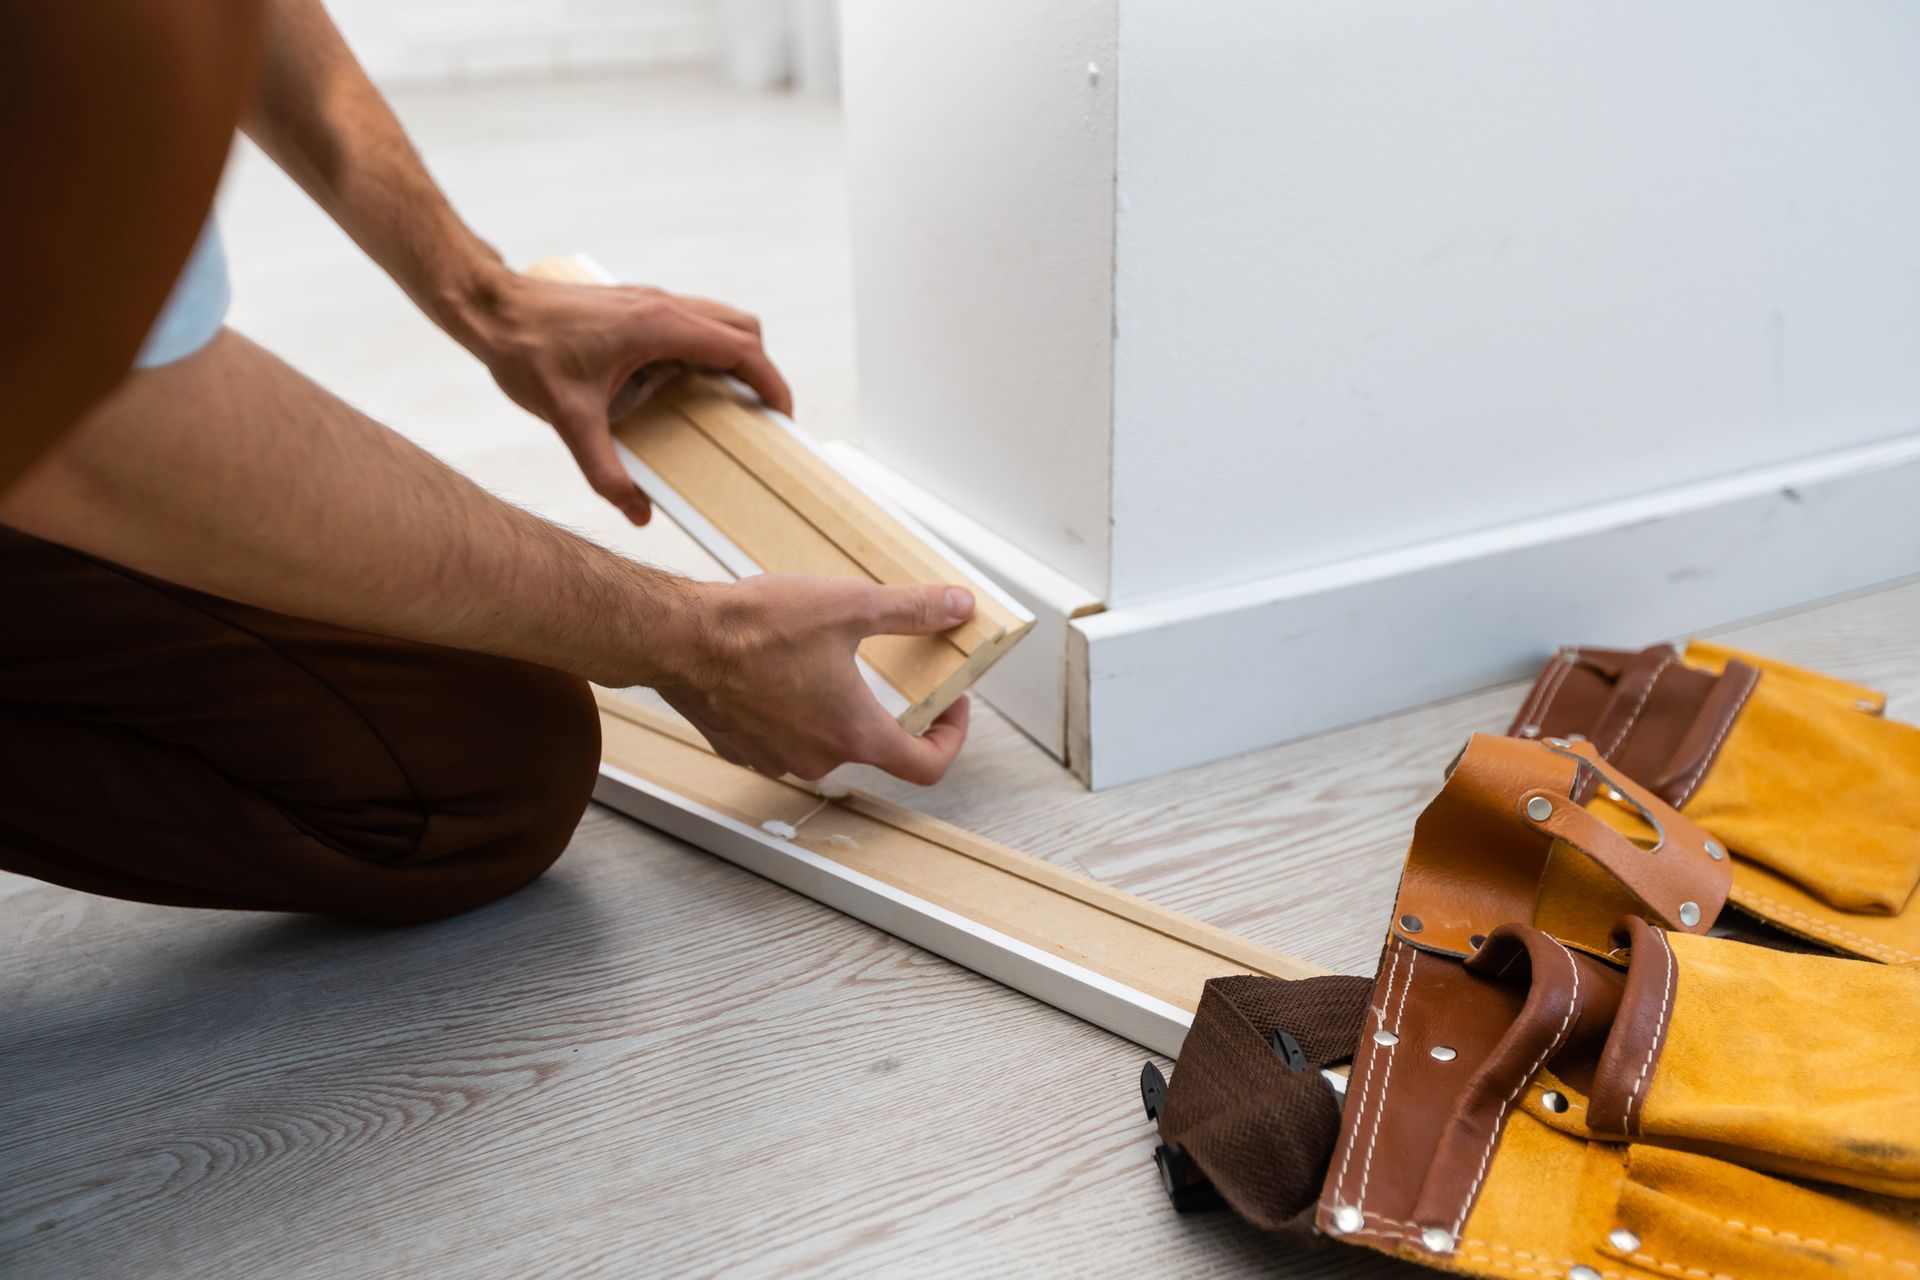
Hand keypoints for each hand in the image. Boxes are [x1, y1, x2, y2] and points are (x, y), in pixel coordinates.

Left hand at [461, 270, 793, 523]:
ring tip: (728, 399)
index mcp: (659, 327)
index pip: (741, 350)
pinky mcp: (634, 303)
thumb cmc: (526, 352)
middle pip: (742, 328)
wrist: (489, 307)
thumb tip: (638, 514)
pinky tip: (680, 381)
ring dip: (734, 355)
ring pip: (719, 318)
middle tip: (760, 411)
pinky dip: (705, 347)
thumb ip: (605, 472)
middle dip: (761, 369)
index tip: (782, 414)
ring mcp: (649, 300)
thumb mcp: (567, 421)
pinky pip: (691, 320)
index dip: (771, 382)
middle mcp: (662, 307)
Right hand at [660, 575, 974, 784]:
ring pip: (825, 739)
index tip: (948, 707)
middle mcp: (818, 757)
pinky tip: (778, 671)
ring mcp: (776, 759)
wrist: (679, 638)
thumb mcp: (851, 606)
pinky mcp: (742, 749)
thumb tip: (957, 605)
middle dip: (886, 706)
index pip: (926, 766)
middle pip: (875, 745)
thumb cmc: (755, 627)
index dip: (950, 738)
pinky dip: (792, 709)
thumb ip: (912, 610)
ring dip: (834, 706)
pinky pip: (783, 736)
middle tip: (883, 667)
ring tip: (822, 660)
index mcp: (854, 732)